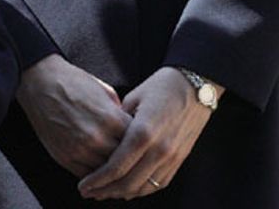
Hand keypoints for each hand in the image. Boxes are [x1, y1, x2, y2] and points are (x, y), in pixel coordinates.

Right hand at [14, 54, 130, 176]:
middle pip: (124, 161)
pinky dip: (96, 175)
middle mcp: (97, 137)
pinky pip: (88, 175)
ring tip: (119, 169)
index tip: (142, 144)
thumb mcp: (104, 91)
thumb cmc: (73, 83)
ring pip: (107, 173)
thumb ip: (120, 113)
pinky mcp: (65, 157)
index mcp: (111, 119)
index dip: (142, 144)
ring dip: (113, 172)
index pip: (138, 142)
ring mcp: (80, 150)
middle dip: (130, 161)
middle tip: (134, 161)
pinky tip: (101, 170)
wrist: (40, 83)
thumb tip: (131, 129)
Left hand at [77, 66, 212, 199]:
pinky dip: (142, 190)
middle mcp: (159, 149)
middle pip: (128, 183)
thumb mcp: (133, 98)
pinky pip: (159, 184)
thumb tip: (103, 139)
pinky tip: (128, 189)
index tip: (83, 185)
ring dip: (122, 194)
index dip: (97, 180)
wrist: (196, 85)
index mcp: (142, 132)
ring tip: (105, 193)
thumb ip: (118, 122)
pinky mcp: (180, 159)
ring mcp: (172, 157)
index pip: (116, 167)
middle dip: (105, 191)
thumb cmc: (160, 86)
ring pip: (144, 187)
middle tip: (89, 192)